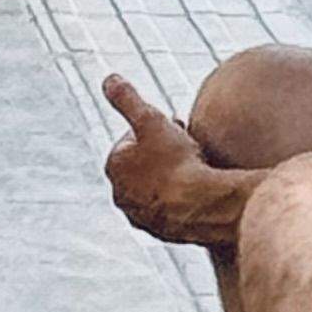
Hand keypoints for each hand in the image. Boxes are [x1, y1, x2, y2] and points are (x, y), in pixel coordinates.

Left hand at [101, 72, 226, 245]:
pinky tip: (200, 193)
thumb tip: (109, 78)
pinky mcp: (163, 233)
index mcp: (115, 168)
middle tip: (187, 148)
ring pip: (157, 188)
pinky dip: (182, 200)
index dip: (156, 130)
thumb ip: (127, 98)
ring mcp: (142, 216)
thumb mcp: (151, 120)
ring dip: (172, 177)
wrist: (203, 207)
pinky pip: (172, 209)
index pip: (132, 139)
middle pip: (143, 165)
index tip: (175, 128)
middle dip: (162, 154)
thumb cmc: (176, 162)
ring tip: (196, 170)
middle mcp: (122, 195)